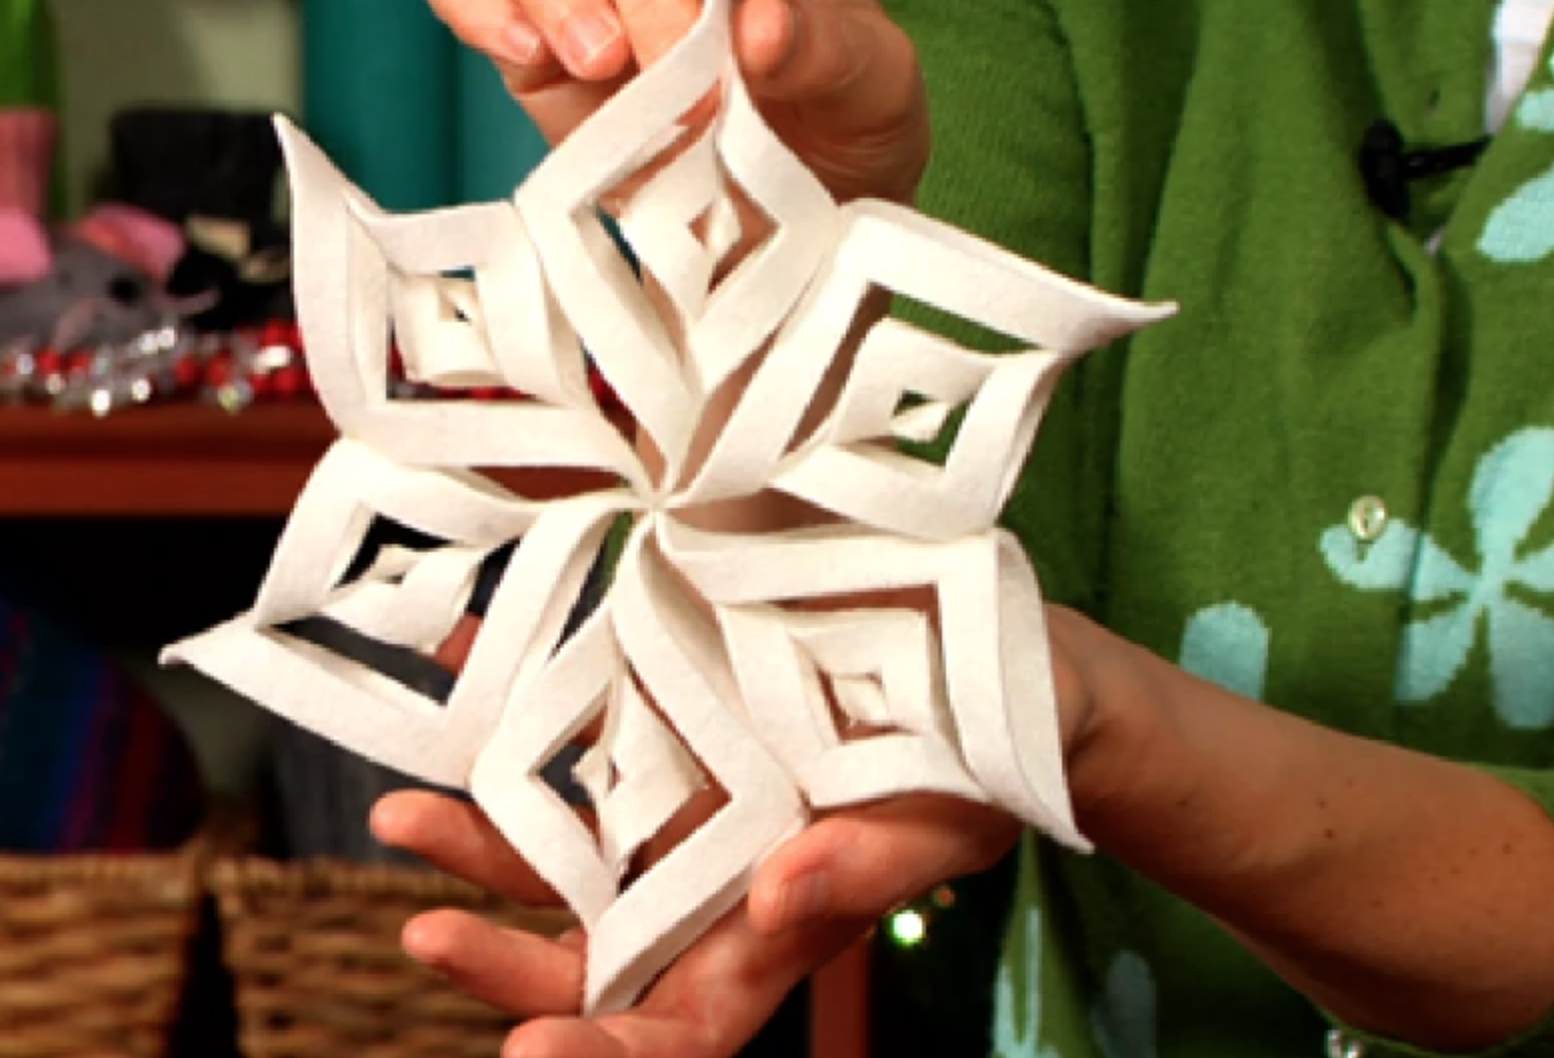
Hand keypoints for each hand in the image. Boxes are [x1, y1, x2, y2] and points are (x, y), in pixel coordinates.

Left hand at [378, 604, 1111, 1057]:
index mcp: (776, 928)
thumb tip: (781, 898)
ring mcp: (681, 793)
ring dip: (480, 833)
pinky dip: (517, 691)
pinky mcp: (667, 709)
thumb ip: (876, 862)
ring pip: (561, 840)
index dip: (605, 1056)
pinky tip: (466, 650)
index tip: (529, 1052)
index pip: (679, 1028)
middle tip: (425, 927)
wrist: (994, 649)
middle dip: (503, 954)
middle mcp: (711, 873)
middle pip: (589, 950)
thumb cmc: (995, 756)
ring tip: (403, 811)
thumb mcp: (952, 812)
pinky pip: (578, 715)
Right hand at [425, 0, 930, 204]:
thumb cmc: (845, 142)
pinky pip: (475, 1)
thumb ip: (831, 46)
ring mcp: (597, 3)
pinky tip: (527, 51)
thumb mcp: (876, 94)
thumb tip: (761, 23)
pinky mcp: (540, 58)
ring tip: (599, 60)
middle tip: (669, 66)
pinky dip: (482, 13)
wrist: (789, 243)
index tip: (735, 31)